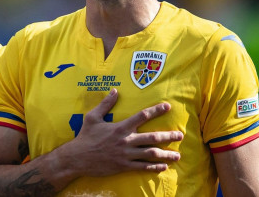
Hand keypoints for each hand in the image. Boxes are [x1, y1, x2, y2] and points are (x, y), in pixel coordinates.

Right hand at [64, 89, 182, 175]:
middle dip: (168, 136)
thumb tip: (115, 91)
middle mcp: (126, 140)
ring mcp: (126, 154)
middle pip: (152, 137)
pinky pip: (143, 167)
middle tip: (180, 135)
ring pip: (151, 154)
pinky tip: (163, 166)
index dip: (156, 110)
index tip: (167, 107)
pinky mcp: (124, 166)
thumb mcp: (92, 117)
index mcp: (120, 127)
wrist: (78, 157)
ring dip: (166, 154)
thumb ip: (105, 104)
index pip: (141, 116)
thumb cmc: (85, 136)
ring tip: (178, 155)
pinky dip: (155, 167)